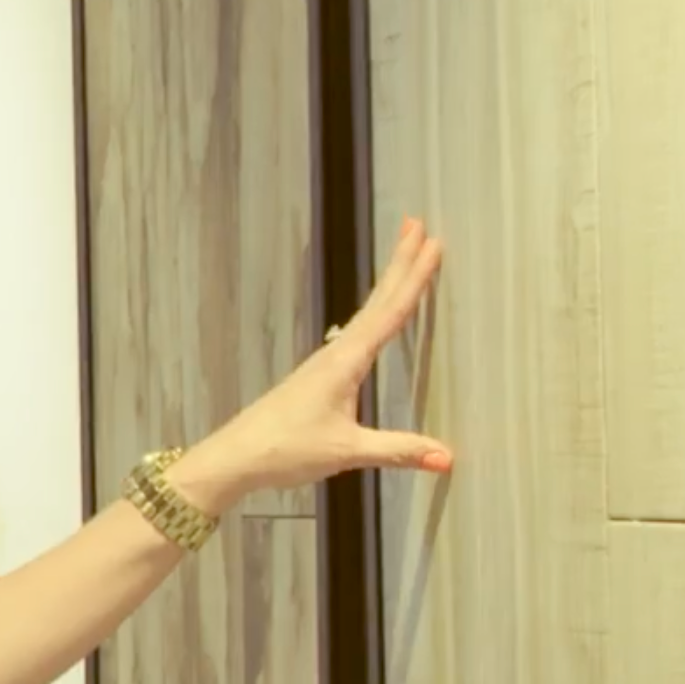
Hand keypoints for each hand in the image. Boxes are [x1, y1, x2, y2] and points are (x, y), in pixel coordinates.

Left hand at [168, 217, 449, 515]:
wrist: (236, 458)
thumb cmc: (286, 450)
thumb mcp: (346, 450)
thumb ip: (398, 450)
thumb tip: (449, 458)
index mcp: (345, 363)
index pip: (389, 313)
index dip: (414, 278)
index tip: (432, 243)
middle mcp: (335, 354)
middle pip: (376, 302)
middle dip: (399, 264)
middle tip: (417, 225)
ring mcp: (324, 364)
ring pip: (365, 315)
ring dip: (387, 285)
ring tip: (404, 259)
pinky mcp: (317, 378)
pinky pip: (356, 335)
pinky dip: (373, 315)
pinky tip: (375, 321)